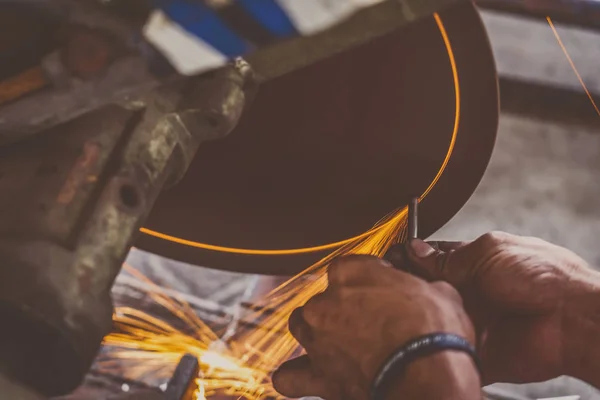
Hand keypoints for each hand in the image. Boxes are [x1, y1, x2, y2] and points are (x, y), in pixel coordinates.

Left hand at [272, 255, 478, 399]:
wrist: (428, 377)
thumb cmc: (434, 334)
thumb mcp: (440, 292)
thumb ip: (419, 284)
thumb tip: (427, 287)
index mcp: (350, 273)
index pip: (349, 266)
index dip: (369, 278)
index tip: (384, 289)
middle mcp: (325, 302)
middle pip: (325, 297)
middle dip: (344, 307)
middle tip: (372, 320)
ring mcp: (317, 339)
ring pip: (302, 326)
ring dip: (318, 331)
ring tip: (344, 342)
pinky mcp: (317, 375)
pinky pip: (290, 376)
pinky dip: (297, 376)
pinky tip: (311, 374)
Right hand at [401, 232, 597, 384]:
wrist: (571, 320)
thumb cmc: (543, 276)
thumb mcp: (489, 254)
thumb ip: (449, 258)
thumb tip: (416, 250)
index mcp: (475, 263)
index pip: (433, 259)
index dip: (410, 258)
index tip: (389, 259)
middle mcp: (471, 291)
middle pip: (429, 289)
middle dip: (409, 287)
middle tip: (389, 285)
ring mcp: (473, 321)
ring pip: (433, 318)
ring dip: (418, 316)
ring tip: (400, 310)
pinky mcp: (475, 350)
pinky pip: (447, 349)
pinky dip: (432, 346)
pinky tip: (416, 338)